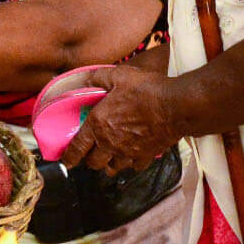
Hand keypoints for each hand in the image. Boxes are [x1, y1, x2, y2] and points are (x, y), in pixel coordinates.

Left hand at [58, 65, 181, 174]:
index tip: (67, 161)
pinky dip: (131, 163)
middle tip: (91, 153)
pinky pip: (134, 166)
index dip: (69, 157)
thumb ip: (98, 78)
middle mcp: (110, 143)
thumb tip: (84, 79)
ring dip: (109, 163)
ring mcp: (128, 152)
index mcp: (98, 125)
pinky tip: (133, 154)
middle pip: (94, 163)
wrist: (176, 105)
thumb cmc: (147, 90)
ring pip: (113, 167)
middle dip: (90, 160)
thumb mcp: (118, 76)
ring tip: (111, 155)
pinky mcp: (146, 155)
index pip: (77, 148)